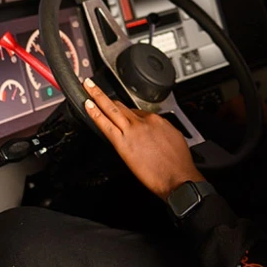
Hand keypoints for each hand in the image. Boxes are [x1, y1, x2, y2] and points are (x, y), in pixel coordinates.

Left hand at [82, 78, 204, 200]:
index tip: (121, 114)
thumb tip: (156, 133)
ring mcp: (132, 131)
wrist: (179, 178)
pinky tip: (88, 106)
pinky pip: (105, 124)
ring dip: (98, 96)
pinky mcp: (123, 143)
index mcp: (157, 120)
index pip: (137, 112)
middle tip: (95, 89)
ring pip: (112, 109)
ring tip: (88, 87)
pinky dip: (95, 113)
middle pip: (122, 106)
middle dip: (108, 98)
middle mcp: (144, 121)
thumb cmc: (179, 164)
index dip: (127, 113)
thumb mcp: (175, 139)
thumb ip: (162, 132)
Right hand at [220, 94, 266, 138]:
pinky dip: (242, 107)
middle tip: (226, 119)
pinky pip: (244, 103)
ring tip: (235, 118)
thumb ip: (228, 120)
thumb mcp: (237, 124)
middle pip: (229, 104)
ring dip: (235, 109)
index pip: (222, 109)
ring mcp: (246, 97)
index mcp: (232, 102)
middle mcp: (238, 97)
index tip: (218, 119)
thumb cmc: (255, 122)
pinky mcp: (254, 98)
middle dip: (227, 111)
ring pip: (236, 103)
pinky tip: (244, 114)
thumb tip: (225, 119)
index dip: (219, 115)